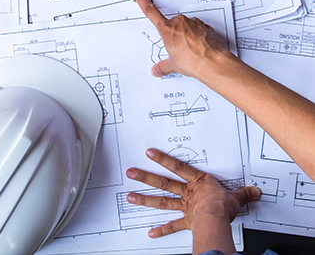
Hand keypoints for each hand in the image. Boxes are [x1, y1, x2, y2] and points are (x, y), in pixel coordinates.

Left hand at [126, 148, 260, 239]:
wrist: (217, 219)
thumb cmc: (223, 205)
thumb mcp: (235, 196)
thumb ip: (242, 193)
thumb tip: (254, 191)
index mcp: (197, 182)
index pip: (177, 166)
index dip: (163, 159)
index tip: (149, 153)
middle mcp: (187, 193)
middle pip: (163, 183)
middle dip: (145, 177)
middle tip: (130, 173)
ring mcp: (184, 207)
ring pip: (161, 201)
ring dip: (145, 199)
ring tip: (130, 196)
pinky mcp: (186, 221)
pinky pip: (172, 226)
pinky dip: (161, 230)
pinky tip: (150, 232)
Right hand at [131, 0, 229, 79]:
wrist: (212, 63)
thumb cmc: (192, 61)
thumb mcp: (173, 65)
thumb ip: (163, 66)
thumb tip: (156, 70)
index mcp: (167, 30)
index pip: (149, 11)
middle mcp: (179, 22)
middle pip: (172, 25)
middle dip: (174, 35)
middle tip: (178, 48)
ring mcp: (193, 23)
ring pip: (186, 26)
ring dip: (187, 35)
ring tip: (191, 50)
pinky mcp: (205, 26)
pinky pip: (199, 29)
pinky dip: (198, 36)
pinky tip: (200, 47)